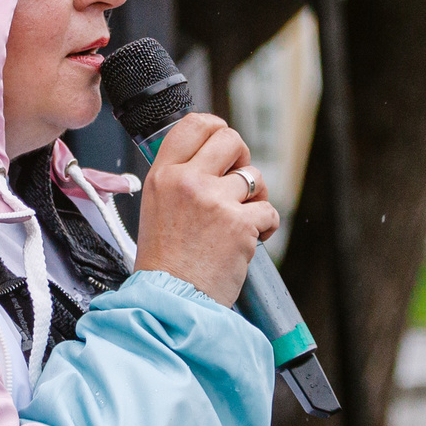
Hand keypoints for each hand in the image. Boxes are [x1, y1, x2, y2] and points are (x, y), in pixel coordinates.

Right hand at [131, 113, 279, 307]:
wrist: (170, 300)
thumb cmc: (165, 262)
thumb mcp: (156, 207)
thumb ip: (179, 180)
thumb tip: (211, 160)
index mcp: (163, 175)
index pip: (193, 124)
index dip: (216, 127)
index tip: (224, 142)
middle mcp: (188, 181)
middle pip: (230, 139)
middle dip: (242, 156)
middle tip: (238, 179)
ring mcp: (215, 201)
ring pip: (254, 176)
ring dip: (256, 196)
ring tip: (242, 218)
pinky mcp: (240, 224)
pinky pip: (269, 210)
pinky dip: (266, 226)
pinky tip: (251, 240)